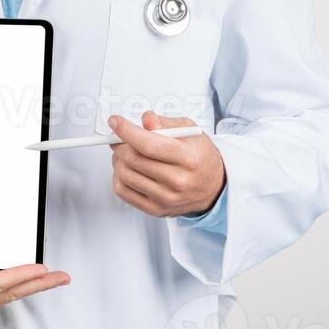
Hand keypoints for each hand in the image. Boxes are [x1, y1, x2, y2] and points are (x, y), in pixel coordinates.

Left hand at [108, 111, 225, 217]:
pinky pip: (123, 192)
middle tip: (119, 137)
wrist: (213, 187)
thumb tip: (146, 120)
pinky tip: (128, 169)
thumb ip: (166, 123)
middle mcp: (178, 181)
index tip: (115, 122)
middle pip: (134, 159)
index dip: (126, 131)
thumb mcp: (190, 131)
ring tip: (125, 152)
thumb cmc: (200, 157)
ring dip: (118, 159)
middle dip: (119, 144)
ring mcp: (166, 198)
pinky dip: (118, 177)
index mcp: (188, 158)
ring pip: (125, 175)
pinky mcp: (155, 209)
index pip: (149, 145)